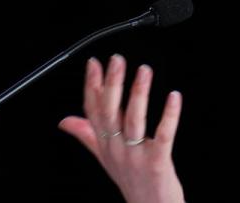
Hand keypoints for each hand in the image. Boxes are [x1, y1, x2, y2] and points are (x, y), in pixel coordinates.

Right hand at [58, 54, 184, 202]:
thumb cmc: (131, 181)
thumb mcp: (105, 157)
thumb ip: (87, 135)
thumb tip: (65, 121)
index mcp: (105, 144)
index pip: (93, 111)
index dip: (92, 86)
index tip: (93, 63)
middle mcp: (117, 149)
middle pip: (110, 113)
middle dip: (112, 84)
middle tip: (117, 59)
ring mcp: (136, 156)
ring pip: (134, 121)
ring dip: (138, 93)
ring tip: (144, 70)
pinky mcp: (157, 162)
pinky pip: (163, 136)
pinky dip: (169, 116)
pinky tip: (174, 97)